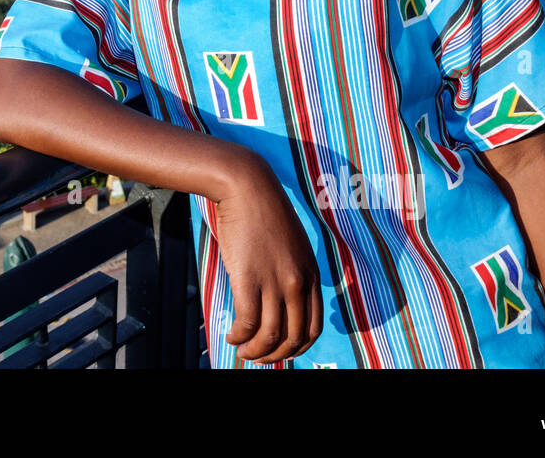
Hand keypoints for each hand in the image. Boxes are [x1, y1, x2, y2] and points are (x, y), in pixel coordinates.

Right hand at [212, 153, 322, 363]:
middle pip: (293, 337)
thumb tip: (280, 299)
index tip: (279, 350)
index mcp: (311, 274)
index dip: (296, 347)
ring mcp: (275, 281)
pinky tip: (231, 337)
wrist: (247, 186)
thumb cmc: (263, 213)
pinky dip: (240, 337)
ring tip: (242, 351)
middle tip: (257, 357)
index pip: (313, 328)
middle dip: (274, 355)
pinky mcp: (250, 278)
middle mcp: (298, 282)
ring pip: (271, 336)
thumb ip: (292, 271)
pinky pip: (248, 323)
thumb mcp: (291, 244)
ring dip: (256, 352)